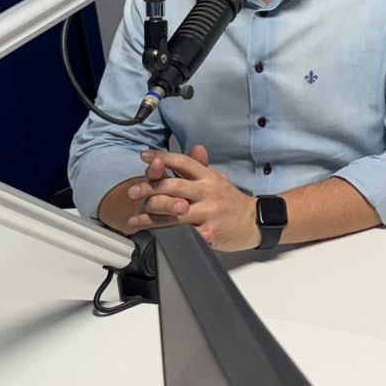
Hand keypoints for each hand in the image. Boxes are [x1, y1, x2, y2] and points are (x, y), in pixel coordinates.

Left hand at [126, 146, 258, 250]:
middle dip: (149, 189)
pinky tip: (155, 238)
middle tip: (131, 193)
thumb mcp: (218, 179)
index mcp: (208, 177)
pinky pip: (187, 234)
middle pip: (174, 187)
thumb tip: (196, 147)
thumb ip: (202, 167)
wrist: (255, 222)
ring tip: (134, 221)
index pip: (184, 162)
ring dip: (151, 217)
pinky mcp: (211, 233)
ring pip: (174, 213)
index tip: (144, 157)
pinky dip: (170, 236)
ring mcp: (209, 213)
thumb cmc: (231, 201)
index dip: (163, 158)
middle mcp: (208, 192)